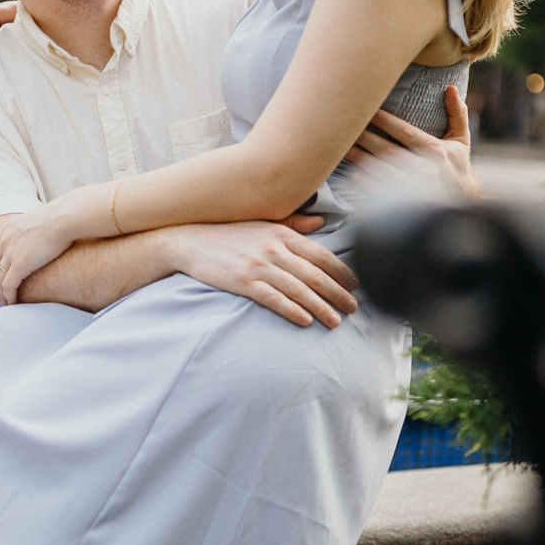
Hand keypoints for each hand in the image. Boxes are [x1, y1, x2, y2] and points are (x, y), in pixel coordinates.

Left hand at [0, 200, 79, 301]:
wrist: (63, 219)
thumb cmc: (59, 217)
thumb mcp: (38, 219)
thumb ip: (32, 228)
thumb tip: (41, 232)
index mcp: (8, 229)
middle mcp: (5, 241)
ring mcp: (10, 253)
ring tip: (4, 304)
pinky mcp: (20, 265)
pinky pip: (8, 286)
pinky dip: (8, 297)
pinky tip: (12, 303)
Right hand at [169, 221, 356, 327]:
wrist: (188, 241)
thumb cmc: (227, 234)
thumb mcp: (262, 223)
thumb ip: (293, 224)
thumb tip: (320, 222)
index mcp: (281, 233)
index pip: (321, 255)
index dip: (341, 272)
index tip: (356, 286)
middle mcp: (273, 248)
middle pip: (315, 275)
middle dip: (338, 294)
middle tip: (354, 309)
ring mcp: (258, 265)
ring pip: (299, 290)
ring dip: (321, 308)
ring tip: (336, 322)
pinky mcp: (243, 282)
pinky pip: (274, 299)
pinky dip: (292, 310)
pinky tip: (306, 321)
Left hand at [345, 84, 478, 202]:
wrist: (462, 204)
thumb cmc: (457, 167)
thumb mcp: (461, 140)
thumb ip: (457, 114)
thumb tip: (450, 87)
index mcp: (436, 151)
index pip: (406, 132)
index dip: (385, 121)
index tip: (369, 109)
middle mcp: (425, 170)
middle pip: (388, 151)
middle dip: (366, 137)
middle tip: (346, 126)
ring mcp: (415, 188)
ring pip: (382, 171)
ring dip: (361, 159)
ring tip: (343, 147)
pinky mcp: (407, 203)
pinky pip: (383, 193)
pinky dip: (368, 184)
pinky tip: (355, 174)